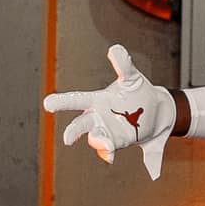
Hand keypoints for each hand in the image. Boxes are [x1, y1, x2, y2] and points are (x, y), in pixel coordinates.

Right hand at [43, 44, 176, 179]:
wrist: (156, 111)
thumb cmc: (138, 90)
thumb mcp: (132, 77)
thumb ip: (123, 63)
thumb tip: (115, 48)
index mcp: (97, 100)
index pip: (76, 99)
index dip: (62, 102)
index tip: (48, 104)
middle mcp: (98, 118)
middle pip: (80, 125)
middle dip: (73, 131)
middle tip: (68, 138)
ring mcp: (107, 132)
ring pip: (96, 139)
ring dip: (99, 143)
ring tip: (107, 146)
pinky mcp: (118, 143)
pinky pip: (110, 150)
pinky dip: (107, 153)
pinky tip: (110, 156)